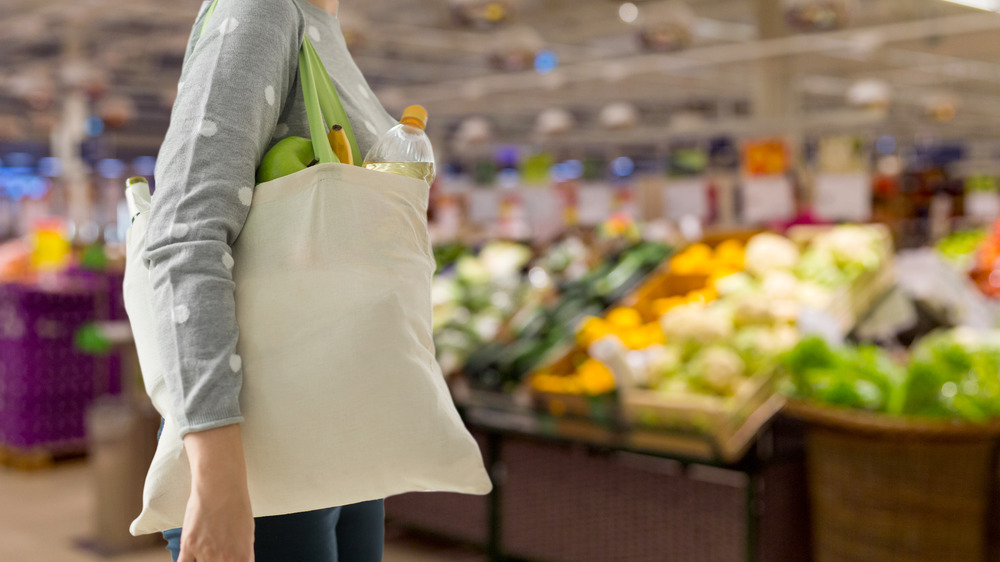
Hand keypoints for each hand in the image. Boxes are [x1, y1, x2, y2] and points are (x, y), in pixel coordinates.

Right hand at [178, 424, 254, 561]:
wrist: (221, 485)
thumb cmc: (237, 506)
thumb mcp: (248, 534)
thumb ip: (242, 555)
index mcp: (243, 557)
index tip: (226, 561)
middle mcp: (225, 559)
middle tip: (214, 555)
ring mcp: (206, 553)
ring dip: (202, 560)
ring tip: (205, 550)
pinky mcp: (189, 545)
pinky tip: (190, 558)